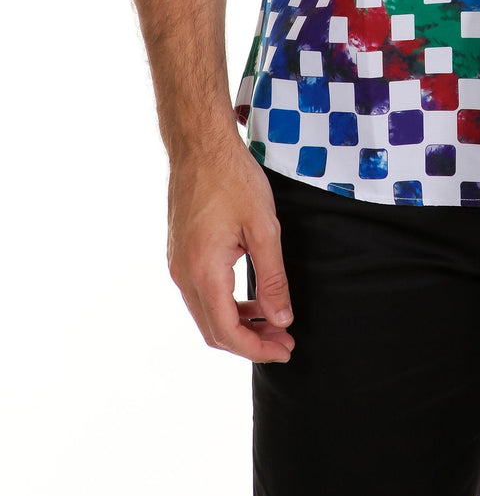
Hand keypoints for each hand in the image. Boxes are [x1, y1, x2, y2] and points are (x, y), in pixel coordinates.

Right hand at [166, 139, 294, 362]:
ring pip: (206, 313)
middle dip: (250, 341)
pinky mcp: (179, 253)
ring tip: (273, 321)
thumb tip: (282, 319)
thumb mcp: (264, 228)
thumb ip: (273, 278)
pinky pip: (200, 294)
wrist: (200, 145)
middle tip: (284, 341)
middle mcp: (183, 275)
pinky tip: (251, 298)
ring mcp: (177, 264)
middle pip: (213, 330)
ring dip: (238, 323)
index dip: (257, 349)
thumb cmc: (233, 179)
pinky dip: (226, 304)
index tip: (284, 350)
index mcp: (204, 272)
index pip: (227, 332)